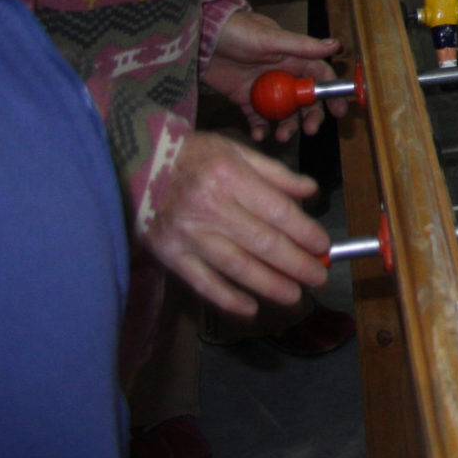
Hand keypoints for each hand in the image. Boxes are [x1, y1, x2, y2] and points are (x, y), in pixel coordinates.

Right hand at [146, 132, 330, 316]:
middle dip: (295, 263)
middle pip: (262, 243)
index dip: (304, 232)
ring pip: (236, 266)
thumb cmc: (191, 155)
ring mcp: (188, 234)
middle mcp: (210, 207)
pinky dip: (227, 298)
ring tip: (295, 294)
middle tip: (318, 277)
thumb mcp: (235, 150)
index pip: (277, 211)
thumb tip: (310, 191)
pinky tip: (250, 307)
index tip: (323, 245)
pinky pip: (202, 281)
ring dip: (269, 284)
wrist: (134, 164)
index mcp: (230, 177)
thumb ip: (275, 173)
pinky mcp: (169, 253)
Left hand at [207, 10, 345, 141]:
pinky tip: (259, 135)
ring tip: (281, 137)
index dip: (332, 94)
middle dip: (311, 117)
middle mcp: (283, 76)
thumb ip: (302, 46)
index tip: (339, 112)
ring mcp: (265, 89)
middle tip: (309, 130)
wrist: (200, 39)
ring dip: (287, 127)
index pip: (320, 78)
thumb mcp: (271, 38)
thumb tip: (336, 45)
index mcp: (295, 59)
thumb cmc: (238, 31)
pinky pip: (258, 118)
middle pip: (305, 101)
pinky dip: (260, 129)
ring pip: (284, 113)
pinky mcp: (245, 99)